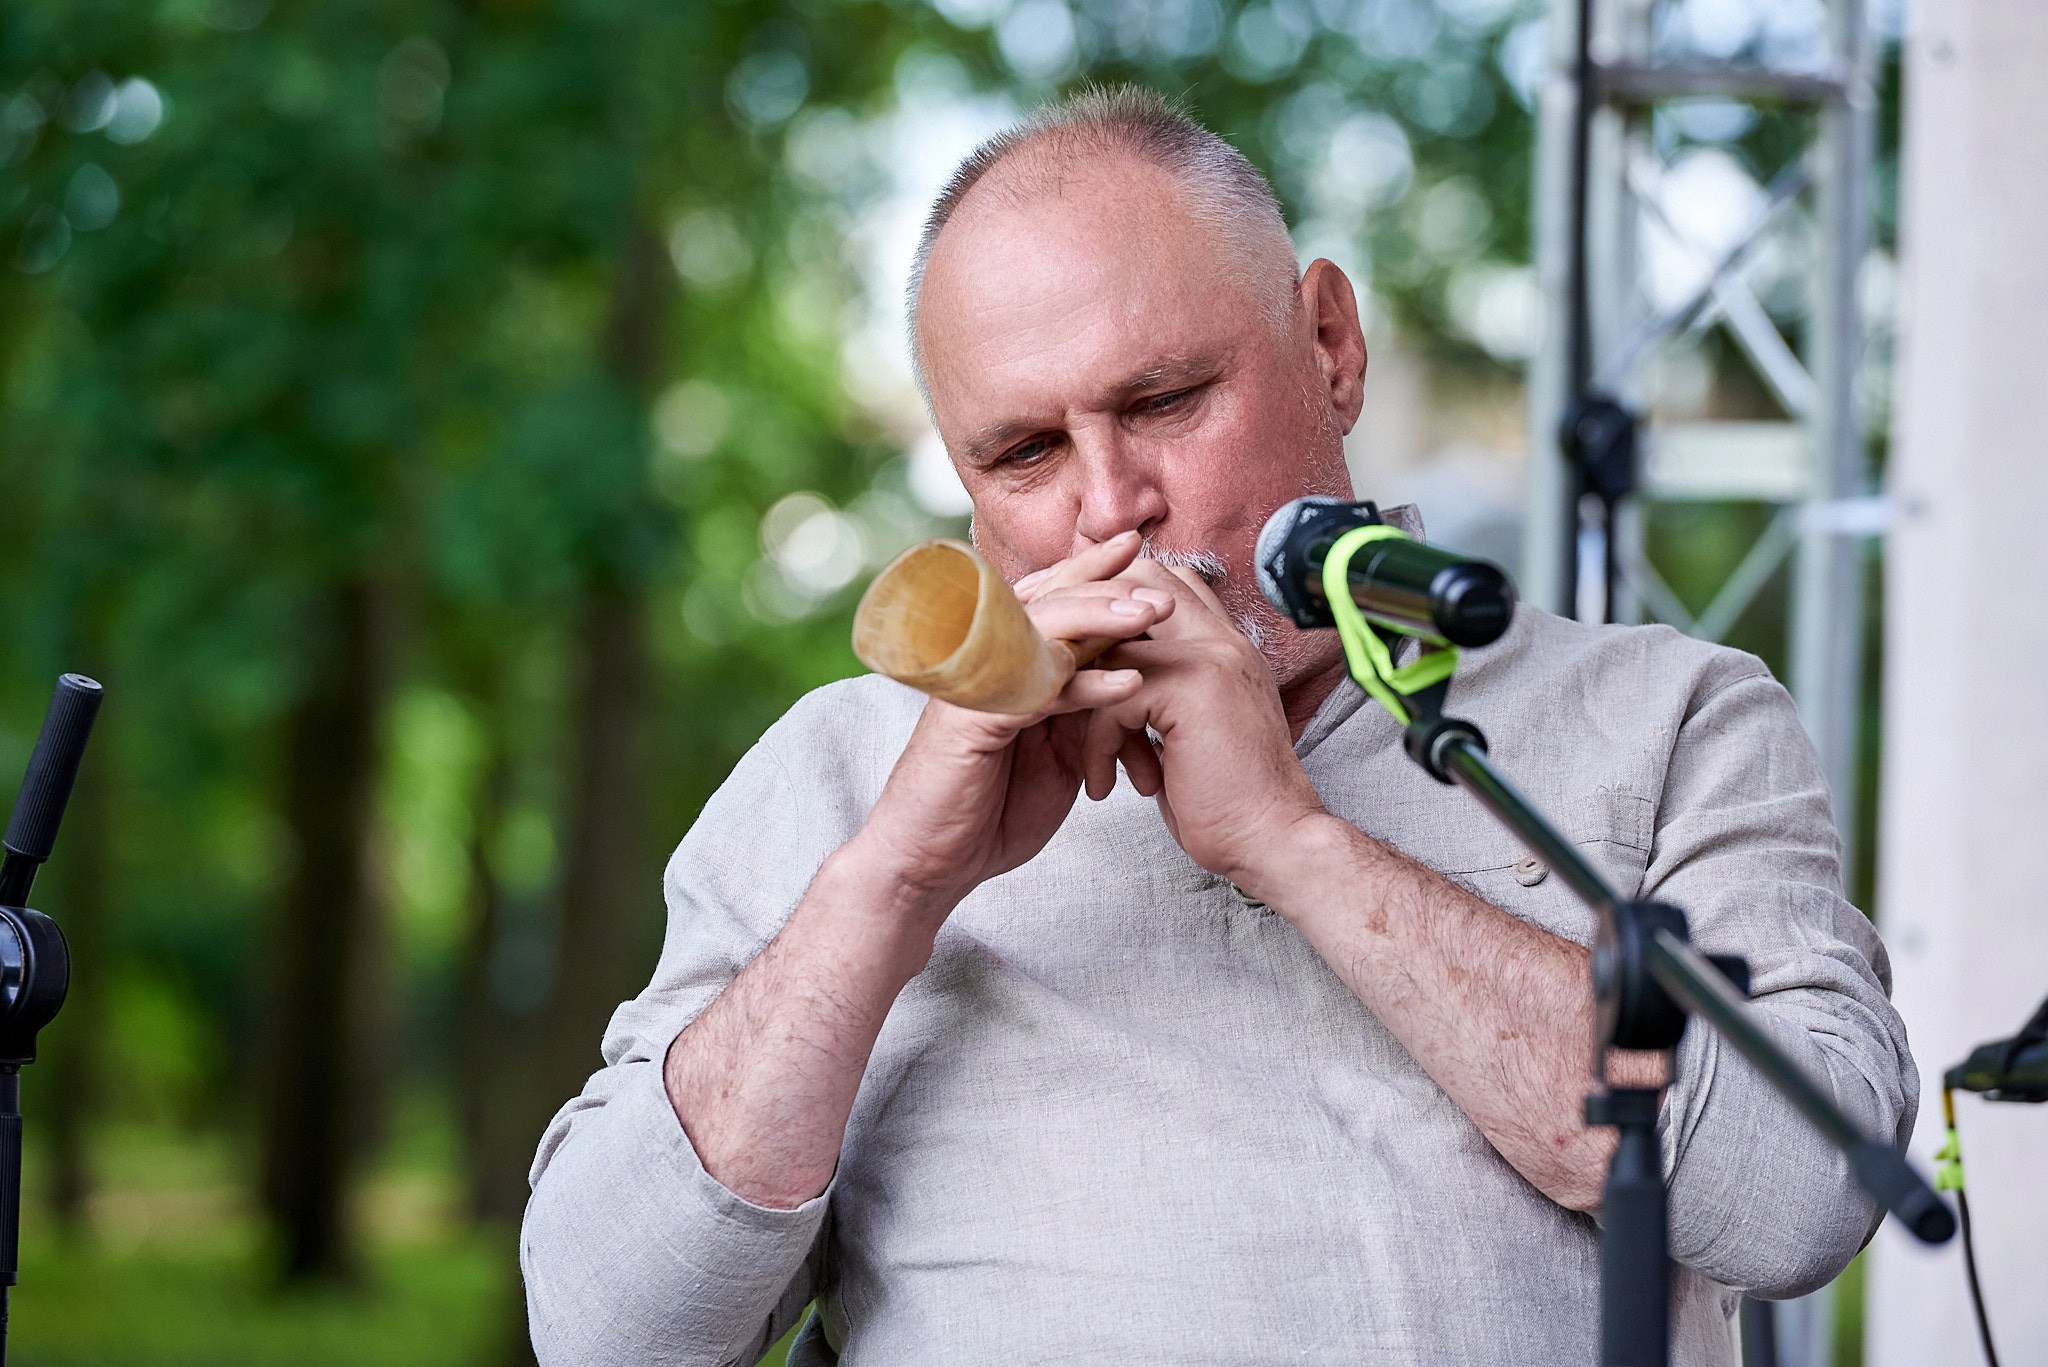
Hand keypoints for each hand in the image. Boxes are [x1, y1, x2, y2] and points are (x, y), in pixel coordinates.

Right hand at [850, 531, 1176, 917]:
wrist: (929, 865)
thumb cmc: (987, 811)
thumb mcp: (1053, 754)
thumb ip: (1079, 712)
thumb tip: (1128, 678)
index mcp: (1002, 667)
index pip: (1050, 603)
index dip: (1092, 572)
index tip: (1141, 550)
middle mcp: (981, 667)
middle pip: (1045, 603)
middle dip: (1102, 583)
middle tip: (1158, 572)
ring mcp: (972, 691)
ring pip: (1037, 637)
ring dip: (1098, 622)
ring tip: (1149, 615)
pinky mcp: (968, 724)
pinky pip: (1031, 694)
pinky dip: (1082, 687)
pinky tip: (1125, 685)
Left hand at [1079, 559, 1327, 897]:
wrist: (1274, 844)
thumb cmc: (1227, 804)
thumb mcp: (1188, 736)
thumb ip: (1158, 698)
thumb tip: (1105, 685)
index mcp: (1224, 646)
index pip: (1163, 583)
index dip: (1109, 601)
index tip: (1064, 632)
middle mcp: (1222, 640)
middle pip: (1138, 582)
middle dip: (1083, 614)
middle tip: (1041, 653)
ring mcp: (1212, 657)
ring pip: (1115, 641)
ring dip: (1085, 697)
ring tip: (1087, 753)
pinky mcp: (1193, 689)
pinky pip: (1115, 696)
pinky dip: (1097, 744)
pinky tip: (1104, 784)